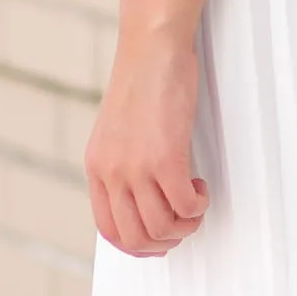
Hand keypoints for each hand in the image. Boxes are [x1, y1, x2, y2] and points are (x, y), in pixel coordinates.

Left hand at [85, 27, 209, 256]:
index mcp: (97, 168)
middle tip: (184, 223)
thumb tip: (140, 199)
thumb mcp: (117, 132)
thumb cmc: (142, 84)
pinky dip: (198, 205)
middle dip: (166, 241)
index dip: (137, 245)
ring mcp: (137, 167)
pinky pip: (185, 205)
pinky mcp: (166, 157)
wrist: (151, 50)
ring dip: (186, 224)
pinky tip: (199, 185)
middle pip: (136, 237)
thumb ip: (121, 165)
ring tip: (194, 201)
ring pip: (162, 227)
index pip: (109, 230)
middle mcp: (112, 172)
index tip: (160, 238)